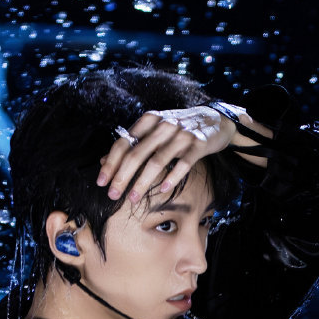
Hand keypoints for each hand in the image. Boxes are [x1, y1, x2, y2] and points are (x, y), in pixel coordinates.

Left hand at [97, 104, 267, 203]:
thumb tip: (104, 162)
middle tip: (113, 195)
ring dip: (143, 182)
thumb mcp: (155, 130)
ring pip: (157, 161)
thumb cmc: (180, 128)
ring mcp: (182, 134)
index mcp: (149, 120)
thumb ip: (133, 144)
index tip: (101, 182)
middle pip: (137, 153)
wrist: (216, 119)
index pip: (124, 143)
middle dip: (122, 176)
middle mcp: (163, 125)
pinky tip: (163, 189)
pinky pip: (183, 163)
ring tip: (133, 199)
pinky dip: (172, 178)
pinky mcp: (198, 144)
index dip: (110, 163)